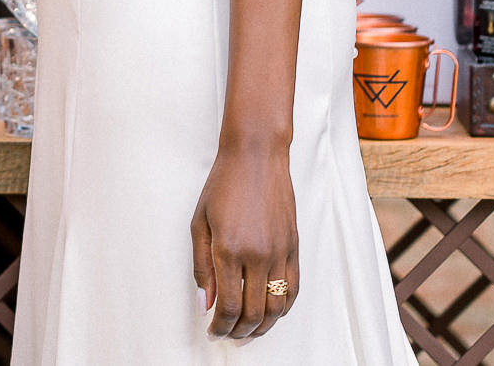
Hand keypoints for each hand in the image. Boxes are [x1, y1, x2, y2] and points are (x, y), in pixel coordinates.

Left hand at [190, 140, 298, 340]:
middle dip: (238, 331)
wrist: (256, 158)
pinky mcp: (294, 248)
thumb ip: (201, 267)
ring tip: (247, 331)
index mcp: (229, 249)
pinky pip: (293, 290)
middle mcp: (258, 255)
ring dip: (262, 327)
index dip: (220, 326)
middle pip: (253, 313)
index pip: (228, 306)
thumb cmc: (222, 186)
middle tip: (227, 334)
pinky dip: (282, 309)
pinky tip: (270, 313)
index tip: (212, 331)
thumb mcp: (199, 224)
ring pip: (277, 308)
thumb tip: (205, 304)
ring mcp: (280, 253)